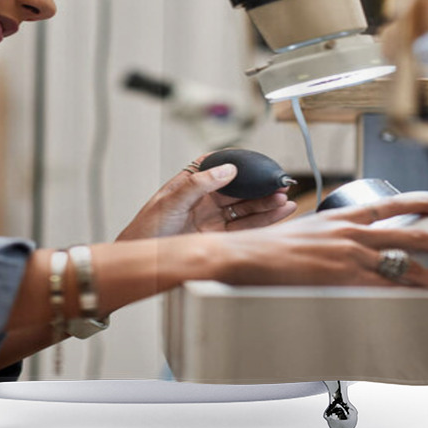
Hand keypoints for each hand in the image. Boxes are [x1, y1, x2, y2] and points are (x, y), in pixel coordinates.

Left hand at [116, 154, 296, 240]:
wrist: (142, 263)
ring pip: (245, 209)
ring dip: (266, 204)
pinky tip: (278, 214)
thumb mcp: (171, 202)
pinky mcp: (218, 238)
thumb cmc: (147, 231)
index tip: (259, 164)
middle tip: (280, 184)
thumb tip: (227, 169)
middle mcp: (205, 199)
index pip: (220, 167)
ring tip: (285, 199)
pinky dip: (263, 221)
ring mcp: (213, 219)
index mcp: (191, 183)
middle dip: (260, 187)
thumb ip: (198, 184)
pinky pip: (244, 228)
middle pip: (239, 190)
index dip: (240, 164)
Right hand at [214, 191, 427, 288]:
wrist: (246, 256)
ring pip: (405, 265)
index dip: (422, 201)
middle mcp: (351, 232)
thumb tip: (339, 247)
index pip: (391, 204)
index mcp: (341, 217)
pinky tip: (425, 305)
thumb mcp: (304, 232)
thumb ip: (328, 238)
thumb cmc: (268, 247)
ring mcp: (350, 255)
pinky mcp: (344, 278)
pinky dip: (408, 297)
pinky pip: (386, 289)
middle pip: (410, 234)